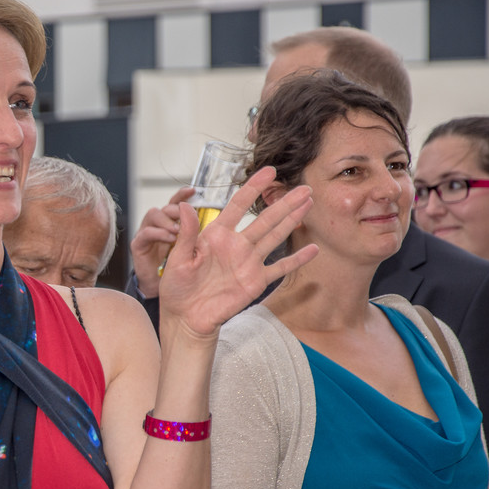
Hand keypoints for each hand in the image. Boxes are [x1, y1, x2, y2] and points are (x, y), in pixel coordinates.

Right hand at [129, 187, 195, 297]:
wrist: (161, 289)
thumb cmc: (178, 269)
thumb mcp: (192, 247)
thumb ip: (198, 233)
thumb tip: (218, 219)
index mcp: (172, 222)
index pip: (176, 202)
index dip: (183, 194)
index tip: (193, 190)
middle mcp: (159, 224)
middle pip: (166, 206)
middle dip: (176, 209)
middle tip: (186, 216)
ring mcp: (147, 232)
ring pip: (154, 214)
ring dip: (167, 220)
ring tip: (178, 230)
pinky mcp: (138, 244)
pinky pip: (146, 232)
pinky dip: (158, 233)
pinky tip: (170, 240)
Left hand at [158, 167, 316, 337]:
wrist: (185, 317)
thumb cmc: (176, 288)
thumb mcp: (177, 259)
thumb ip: (185, 234)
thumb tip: (185, 206)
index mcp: (216, 235)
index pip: (238, 205)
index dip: (253, 187)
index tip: (269, 171)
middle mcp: (236, 245)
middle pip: (265, 219)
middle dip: (284, 203)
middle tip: (304, 188)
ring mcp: (248, 262)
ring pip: (275, 237)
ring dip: (292, 220)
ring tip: (308, 203)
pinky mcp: (255, 281)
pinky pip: (279, 268)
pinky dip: (296, 260)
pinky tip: (312, 249)